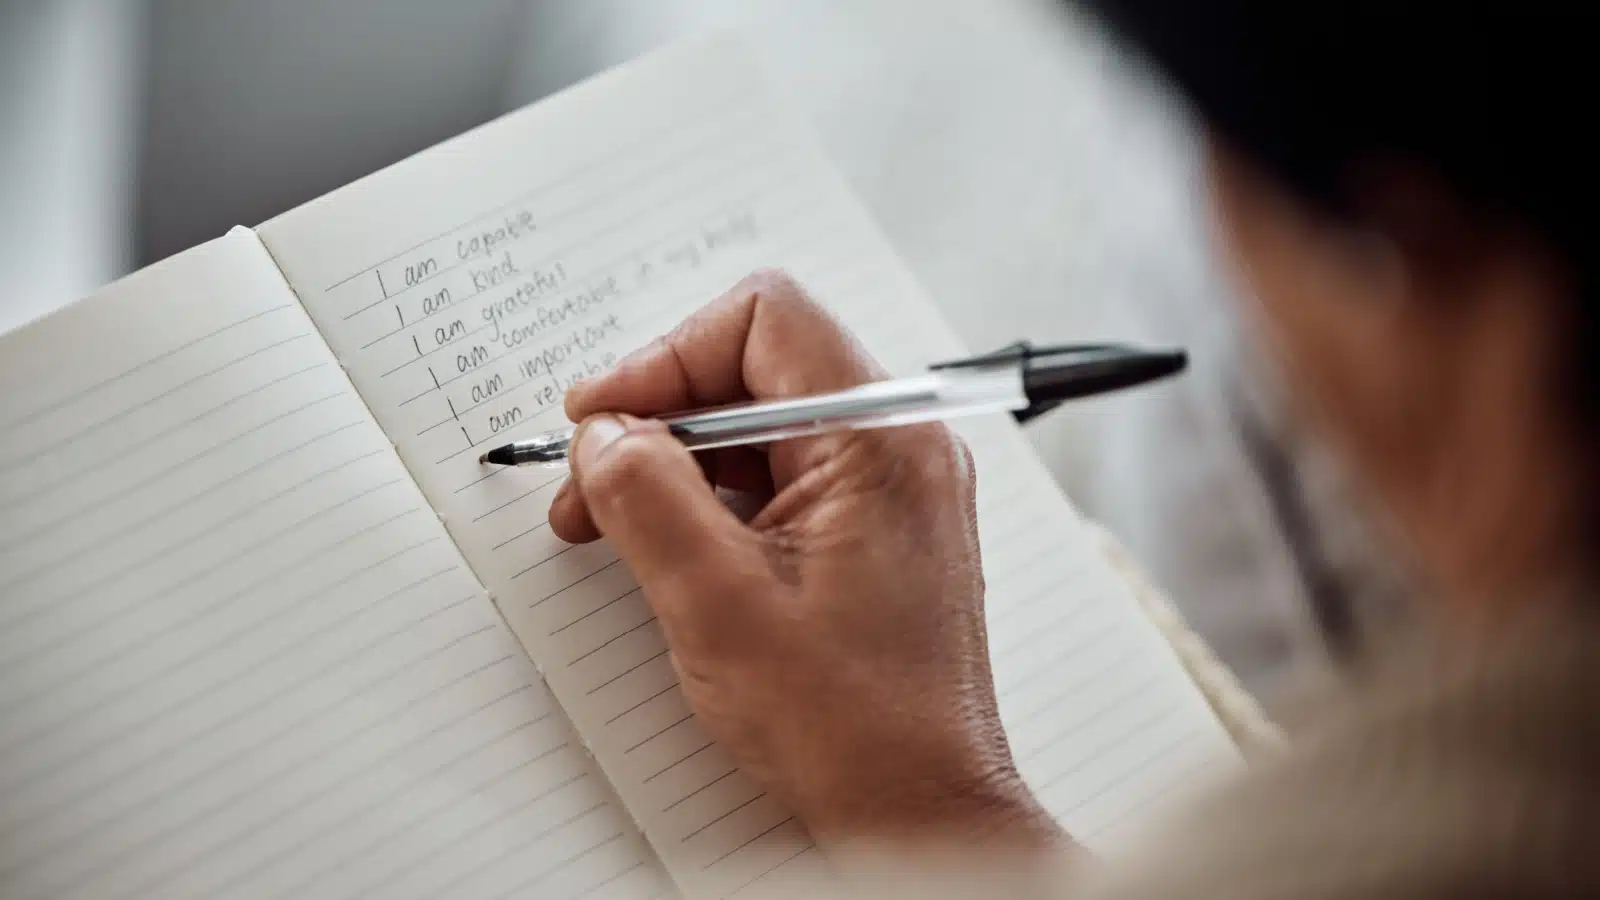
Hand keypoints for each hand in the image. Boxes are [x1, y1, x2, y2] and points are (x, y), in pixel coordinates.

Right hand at [549, 271, 1061, 847]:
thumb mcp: (716, 604)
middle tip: (593, 481)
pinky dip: (717, 497)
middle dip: (661, 415)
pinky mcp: (874, 525)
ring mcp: (891, 486)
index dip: (667, 356)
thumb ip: (646, 497)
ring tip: (616, 525)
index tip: (605, 416)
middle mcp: (899, 446)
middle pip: (757, 365)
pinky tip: (670, 546)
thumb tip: (604, 433)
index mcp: (880, 442)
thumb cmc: (851, 725)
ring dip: (680, 461)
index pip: (764, 318)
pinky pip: (783, 473)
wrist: (920, 807)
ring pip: (763, 421)